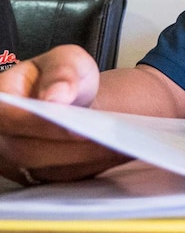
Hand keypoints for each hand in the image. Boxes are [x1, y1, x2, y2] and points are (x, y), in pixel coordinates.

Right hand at [0, 45, 128, 184]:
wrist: (75, 98)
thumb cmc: (66, 77)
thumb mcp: (68, 60)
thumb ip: (62, 72)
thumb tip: (56, 95)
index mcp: (1, 100)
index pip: (12, 118)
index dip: (44, 125)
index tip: (78, 127)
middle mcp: (2, 135)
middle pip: (28, 152)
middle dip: (72, 147)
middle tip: (109, 139)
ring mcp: (16, 161)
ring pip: (47, 170)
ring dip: (85, 160)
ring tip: (120, 146)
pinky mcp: (38, 176)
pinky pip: (62, 178)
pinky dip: (91, 166)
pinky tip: (116, 153)